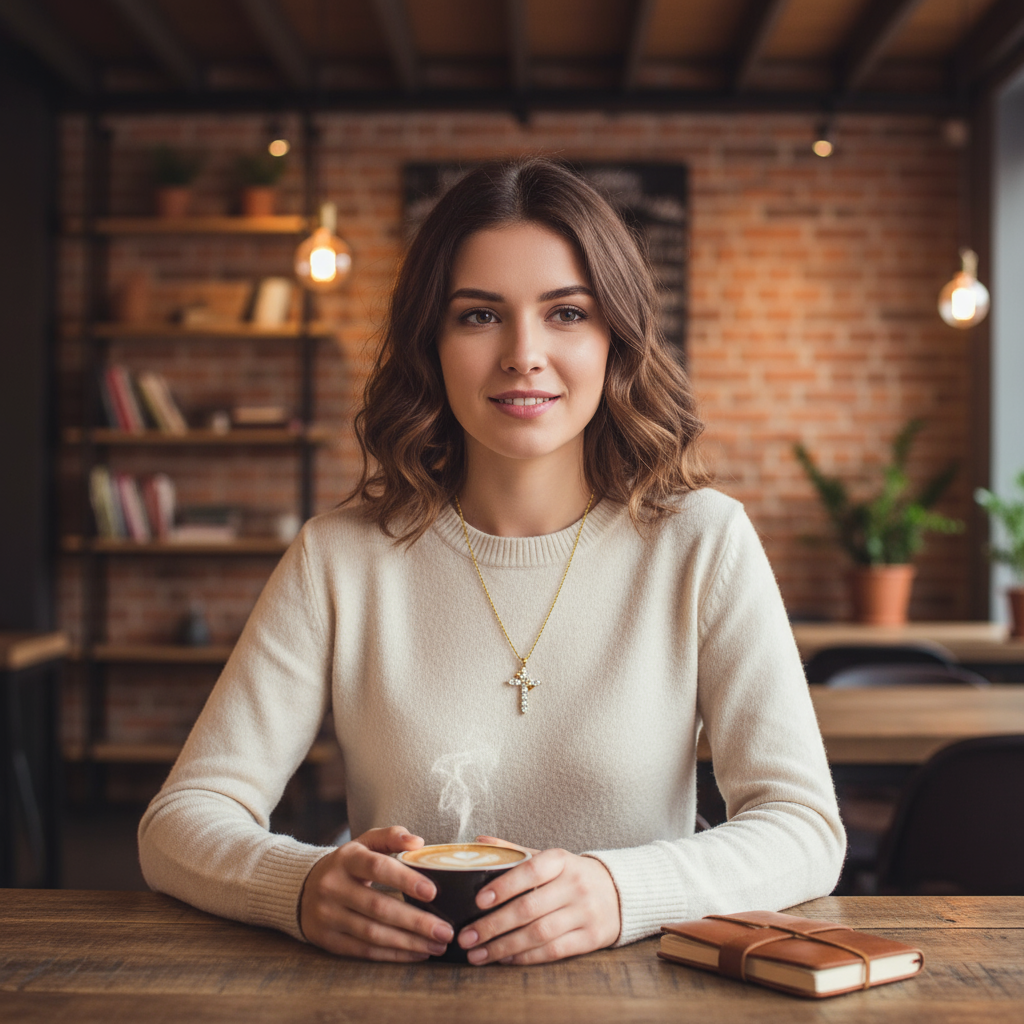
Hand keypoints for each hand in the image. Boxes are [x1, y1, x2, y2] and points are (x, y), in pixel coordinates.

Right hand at [299, 825, 454, 960]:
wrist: (301, 888)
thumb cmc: (347, 864)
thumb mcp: (364, 843)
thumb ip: (391, 837)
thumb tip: (418, 842)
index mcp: (347, 859)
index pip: (377, 867)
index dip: (405, 880)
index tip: (433, 892)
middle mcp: (334, 887)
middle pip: (378, 907)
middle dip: (415, 921)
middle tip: (445, 930)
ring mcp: (329, 916)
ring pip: (373, 934)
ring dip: (408, 942)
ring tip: (437, 945)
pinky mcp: (328, 940)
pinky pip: (365, 951)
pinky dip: (393, 955)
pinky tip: (416, 954)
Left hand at [457, 836, 620, 964]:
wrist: (619, 892)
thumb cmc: (572, 875)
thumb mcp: (549, 858)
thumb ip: (514, 853)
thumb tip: (479, 843)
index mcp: (561, 860)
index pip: (530, 870)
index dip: (504, 886)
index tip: (479, 900)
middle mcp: (574, 885)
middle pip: (529, 908)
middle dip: (493, 925)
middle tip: (466, 937)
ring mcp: (584, 912)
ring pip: (538, 934)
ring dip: (504, 947)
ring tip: (477, 954)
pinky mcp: (591, 937)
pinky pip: (554, 951)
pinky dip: (526, 957)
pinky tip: (505, 959)